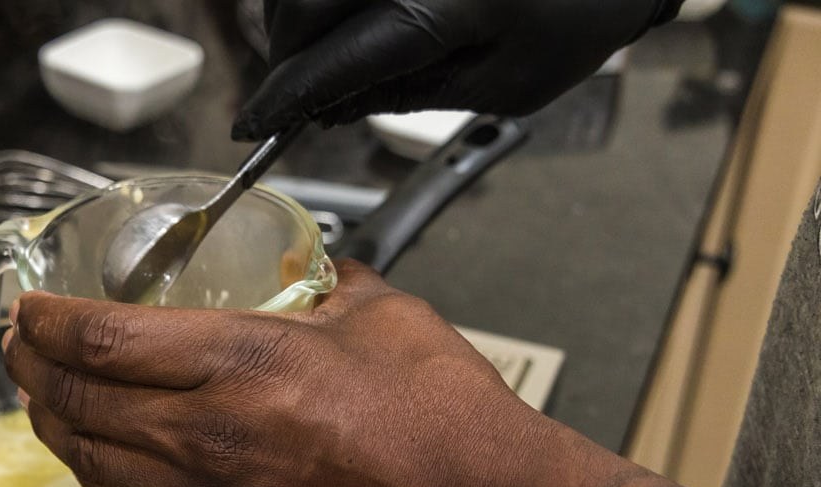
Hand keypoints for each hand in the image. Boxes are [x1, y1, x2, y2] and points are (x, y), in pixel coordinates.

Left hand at [2, 259, 556, 486]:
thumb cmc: (439, 417)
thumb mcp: (376, 311)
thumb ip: (320, 282)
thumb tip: (302, 269)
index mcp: (239, 363)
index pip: (102, 340)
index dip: (47, 321)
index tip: (28, 307)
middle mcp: (207, 433)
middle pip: (79, 401)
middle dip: (30, 369)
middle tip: (17, 346)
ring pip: (93, 460)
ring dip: (52, 425)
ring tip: (38, 399)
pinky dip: (96, 476)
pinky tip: (92, 460)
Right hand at [233, 0, 682, 138]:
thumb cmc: (578, 16)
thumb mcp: (503, 85)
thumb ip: (408, 94)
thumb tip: (329, 107)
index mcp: (447, 6)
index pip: (335, 59)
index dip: (285, 98)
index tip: (251, 129)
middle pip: (302, 7)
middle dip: (283, 58)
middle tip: (289, 94)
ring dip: (294, 20)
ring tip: (316, 55)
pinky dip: (317, 0)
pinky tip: (335, 19)